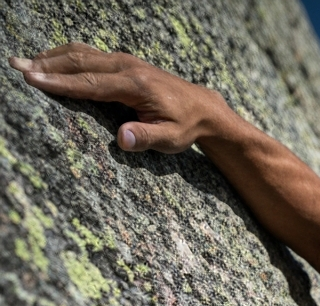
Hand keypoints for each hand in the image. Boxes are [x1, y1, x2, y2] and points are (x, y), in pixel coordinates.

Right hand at [8, 43, 227, 152]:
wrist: (203, 108)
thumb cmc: (186, 126)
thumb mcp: (171, 139)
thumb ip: (146, 137)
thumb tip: (121, 139)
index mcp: (135, 85)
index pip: (91, 84)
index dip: (61, 83)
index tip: (34, 81)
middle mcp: (127, 67)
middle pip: (79, 63)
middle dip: (46, 65)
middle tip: (16, 66)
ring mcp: (124, 61)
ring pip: (81, 54)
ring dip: (51, 57)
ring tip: (24, 62)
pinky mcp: (122, 62)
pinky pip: (89, 54)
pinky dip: (66, 55)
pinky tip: (49, 60)